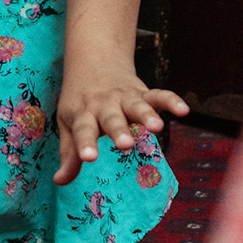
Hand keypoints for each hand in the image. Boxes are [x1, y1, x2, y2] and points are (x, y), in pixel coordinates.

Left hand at [52, 68, 187, 184]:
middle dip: (120, 131)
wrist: (94, 60)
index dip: (85, 144)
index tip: (89, 158)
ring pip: (137, 106)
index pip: (83, 131)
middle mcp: (105, 105)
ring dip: (147, 115)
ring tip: (157, 127)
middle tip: (125, 144)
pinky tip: (183, 110)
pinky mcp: (143, 92)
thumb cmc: (80, 101)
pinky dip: (171, 100)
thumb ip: (69, 154)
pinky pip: (159, 95)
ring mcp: (125, 98)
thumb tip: (59, 182)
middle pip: (112, 119)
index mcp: (83, 114)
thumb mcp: (69, 123)